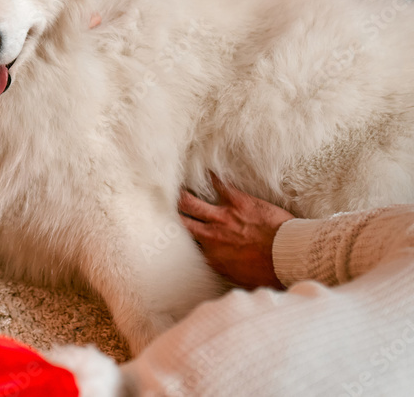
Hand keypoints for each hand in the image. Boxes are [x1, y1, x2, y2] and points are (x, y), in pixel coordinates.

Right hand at [179, 172, 295, 289]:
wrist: (291, 257)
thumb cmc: (271, 272)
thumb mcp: (242, 279)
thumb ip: (224, 270)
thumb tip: (218, 267)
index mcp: (212, 256)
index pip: (186, 246)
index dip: (176, 239)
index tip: (169, 234)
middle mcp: (210, 236)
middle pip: (180, 221)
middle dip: (169, 214)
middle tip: (159, 205)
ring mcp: (222, 217)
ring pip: (189, 202)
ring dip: (180, 195)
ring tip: (172, 186)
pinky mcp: (237, 201)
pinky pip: (219, 184)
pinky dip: (211, 177)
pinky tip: (205, 170)